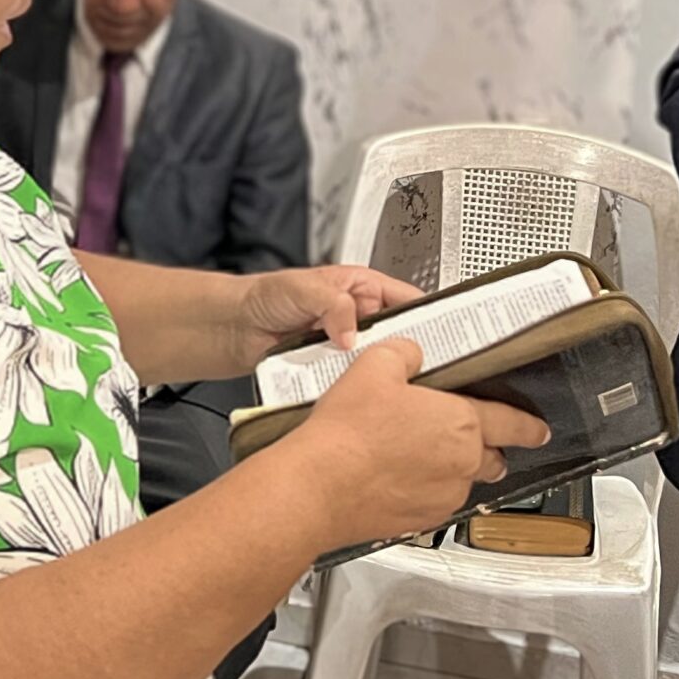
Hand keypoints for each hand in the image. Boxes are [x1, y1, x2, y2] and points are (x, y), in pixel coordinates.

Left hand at [226, 265, 424, 376]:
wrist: (236, 327)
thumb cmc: (266, 296)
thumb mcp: (304, 288)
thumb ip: (334, 303)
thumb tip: (352, 332)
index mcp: (364, 289)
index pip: (410, 301)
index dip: (430, 317)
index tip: (443, 335)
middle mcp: (360, 318)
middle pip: (399, 338)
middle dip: (405, 352)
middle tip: (411, 365)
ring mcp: (347, 346)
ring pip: (376, 364)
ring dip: (375, 372)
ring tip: (382, 380)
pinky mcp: (333, 370)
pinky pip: (350, 381)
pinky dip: (351, 386)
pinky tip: (354, 391)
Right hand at [282, 339, 551, 548]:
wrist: (318, 486)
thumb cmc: (348, 432)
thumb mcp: (375, 365)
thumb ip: (405, 353)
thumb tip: (412, 354)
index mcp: (461, 423)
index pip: (511, 423)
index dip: (528, 426)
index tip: (539, 430)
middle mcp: (461, 465)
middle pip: (491, 458)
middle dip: (487, 449)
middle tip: (464, 437)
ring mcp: (441, 497)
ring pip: (460, 482)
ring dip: (448, 469)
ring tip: (411, 454)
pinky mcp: (418, 521)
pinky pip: (432, 501)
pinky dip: (421, 490)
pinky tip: (392, 475)